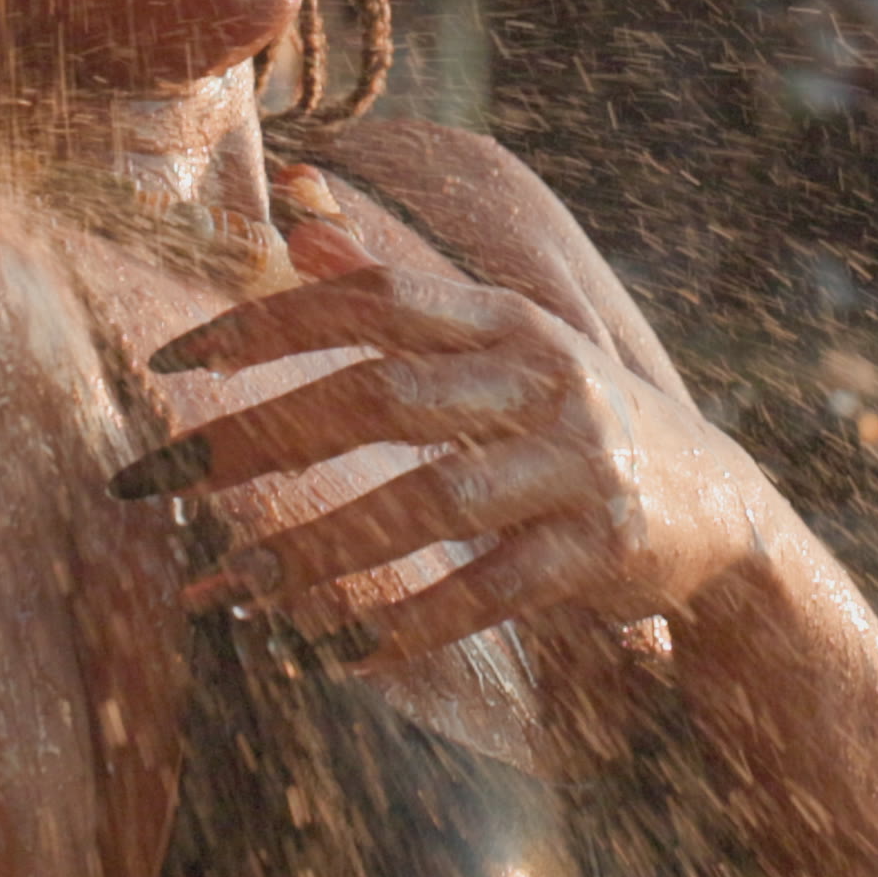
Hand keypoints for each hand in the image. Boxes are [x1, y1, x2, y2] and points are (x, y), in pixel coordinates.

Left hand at [117, 251, 776, 665]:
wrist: (718, 507)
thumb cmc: (573, 416)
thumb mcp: (503, 340)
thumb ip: (399, 287)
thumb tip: (294, 222)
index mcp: (504, 318)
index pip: (371, 300)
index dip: (268, 323)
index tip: (169, 361)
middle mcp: (542, 376)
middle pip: (382, 397)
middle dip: (259, 440)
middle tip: (159, 483)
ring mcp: (575, 462)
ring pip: (429, 502)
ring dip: (321, 550)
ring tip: (233, 591)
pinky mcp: (598, 549)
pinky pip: (489, 592)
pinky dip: (409, 624)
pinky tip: (333, 654)